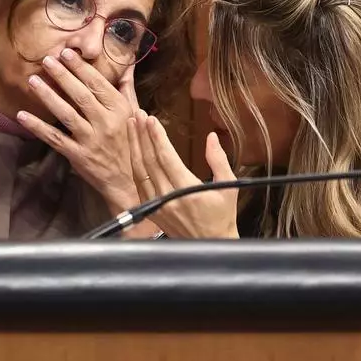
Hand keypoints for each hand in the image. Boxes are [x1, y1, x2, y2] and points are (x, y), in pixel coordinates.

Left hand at [16, 49, 141, 213]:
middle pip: (81, 95)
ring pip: (66, 114)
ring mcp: (90, 140)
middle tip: (47, 60)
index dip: (81, 68)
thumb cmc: (132, 143)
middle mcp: (105, 123)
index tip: (67, 53)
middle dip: (62, 76)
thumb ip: (127, 89)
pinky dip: (38, 127)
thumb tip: (128, 65)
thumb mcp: (135, 114)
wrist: (129, 181)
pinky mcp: (78, 155)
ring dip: (48, 96)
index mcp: (119, 110)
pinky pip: (55, 138)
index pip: (98, 84)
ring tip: (33, 80)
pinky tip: (22, 115)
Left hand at [128, 111, 239, 238]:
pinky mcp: (152, 211)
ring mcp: (157, 206)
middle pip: (149, 161)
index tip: (151, 120)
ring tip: (131, 127)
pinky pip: (139, 184)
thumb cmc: (223, 216)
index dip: (156, 137)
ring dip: (134, 147)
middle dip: (142, 136)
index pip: (166, 158)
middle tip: (137, 115)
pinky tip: (134, 151)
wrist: (211, 245)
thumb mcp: (229, 186)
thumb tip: (211, 137)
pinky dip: (135, 165)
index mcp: (188, 191)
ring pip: (139, 172)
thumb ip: (219, 160)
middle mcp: (168, 199)